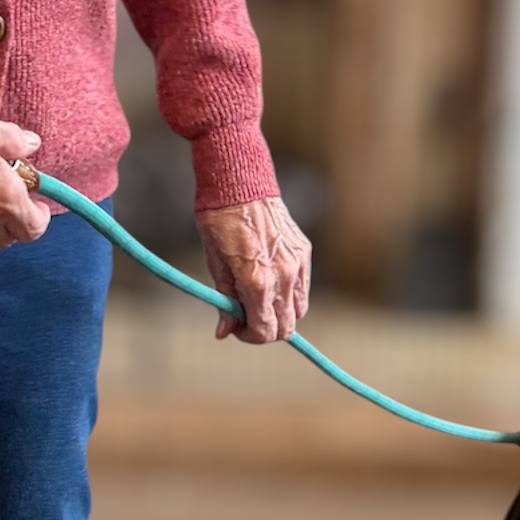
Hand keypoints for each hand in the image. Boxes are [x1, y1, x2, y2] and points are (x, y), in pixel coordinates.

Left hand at [198, 198, 310, 343]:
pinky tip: (269, 280)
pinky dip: (289, 294)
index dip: (249, 336)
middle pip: (286, 327)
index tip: (236, 328)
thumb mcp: (215, 264)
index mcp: (257, 281)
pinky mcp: (304, 251)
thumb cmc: (220, 221)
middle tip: (245, 317)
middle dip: (265, 329)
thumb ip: (225, 301)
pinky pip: (302, 287)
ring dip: (279, 313)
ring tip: (257, 299)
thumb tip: (224, 331)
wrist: (240, 183)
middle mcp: (283, 275)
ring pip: (298, 310)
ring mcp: (297, 263)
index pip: (265, 331)